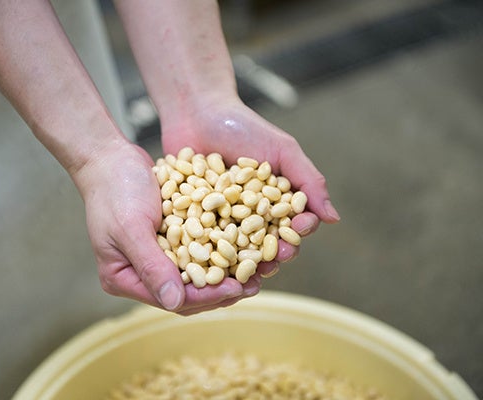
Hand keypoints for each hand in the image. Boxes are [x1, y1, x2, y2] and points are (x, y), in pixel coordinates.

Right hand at [72, 139, 255, 314]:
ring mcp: (154, 255)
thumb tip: (175, 303)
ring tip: (256, 270)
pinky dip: (218, 249)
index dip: (207, 296)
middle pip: (186, 292)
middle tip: (254, 285)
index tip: (237, 289)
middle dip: (221, 289)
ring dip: (225, 271)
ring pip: (195, 274)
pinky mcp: (167, 238)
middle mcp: (139, 272)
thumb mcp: (131, 228)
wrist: (108, 156)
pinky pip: (197, 250)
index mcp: (123, 278)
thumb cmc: (114, 189)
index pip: (171, 299)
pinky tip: (242, 246)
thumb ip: (152, 266)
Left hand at [161, 95, 339, 275]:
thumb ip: (309, 181)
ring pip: (234, 252)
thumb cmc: (243, 127)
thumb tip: (333, 219)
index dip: (297, 232)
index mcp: (274, 205)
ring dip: (241, 264)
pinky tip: (210, 263)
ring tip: (245, 270)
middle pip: (263, 246)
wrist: (197, 112)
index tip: (299, 229)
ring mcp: (220, 222)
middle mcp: (249, 218)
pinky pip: (201, 242)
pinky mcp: (193, 222)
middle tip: (275, 260)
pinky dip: (206, 254)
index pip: (291, 227)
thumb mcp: (282, 149)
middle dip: (271, 255)